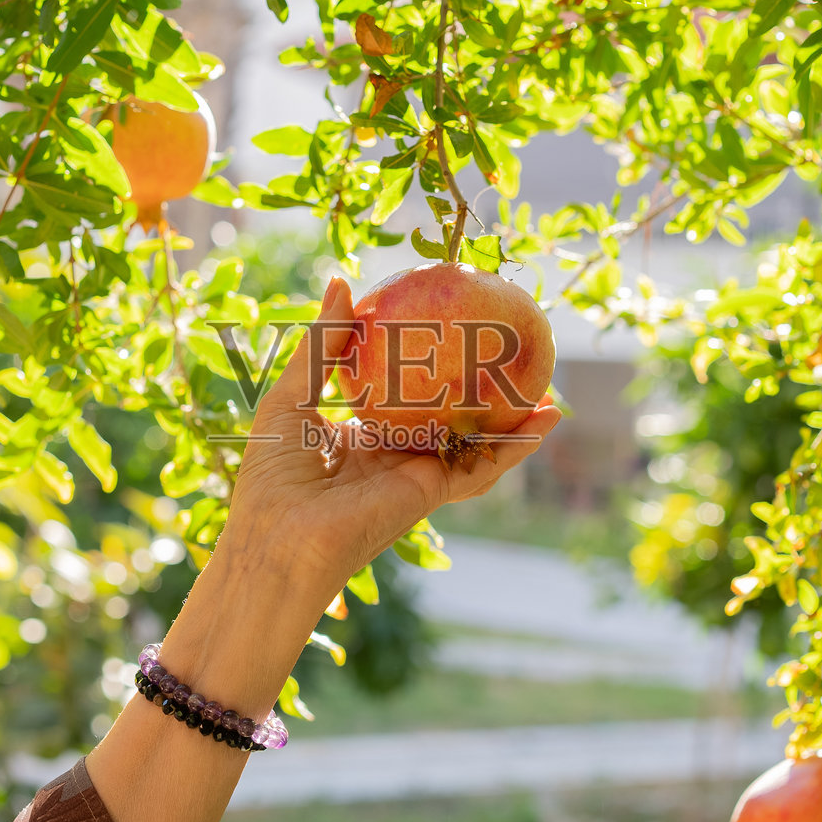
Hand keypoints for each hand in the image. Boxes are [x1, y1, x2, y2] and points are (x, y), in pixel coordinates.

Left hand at [220, 277, 561, 603]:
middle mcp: (394, 459)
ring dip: (514, 423)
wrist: (278, 540)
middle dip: (484, 399)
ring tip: (550, 393)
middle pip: (450, 423)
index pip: (405, 401)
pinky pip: (480, 467)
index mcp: (360, 440)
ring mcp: (416, 476)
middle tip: (513, 361)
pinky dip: (515, 447)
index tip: (455, 340)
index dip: (432, 374)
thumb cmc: (272, 474)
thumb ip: (323, 344)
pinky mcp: (431, 492)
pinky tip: (544, 423)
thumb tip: (343, 281)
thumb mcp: (292, 395)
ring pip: (476, 446)